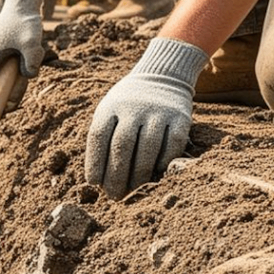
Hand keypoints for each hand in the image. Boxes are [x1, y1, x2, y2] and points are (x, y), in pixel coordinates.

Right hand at [0, 0, 45, 105]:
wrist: (23, 1)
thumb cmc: (26, 21)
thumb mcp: (32, 43)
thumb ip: (31, 62)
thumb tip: (28, 76)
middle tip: (5, 104)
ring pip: (0, 67)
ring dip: (10, 75)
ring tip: (21, 77)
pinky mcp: (2, 42)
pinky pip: (5, 59)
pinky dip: (12, 65)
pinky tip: (26, 60)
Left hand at [85, 37, 208, 197]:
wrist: (162, 77)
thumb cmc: (128, 106)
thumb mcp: (110, 111)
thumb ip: (104, 138)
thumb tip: (97, 179)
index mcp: (110, 107)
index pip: (98, 137)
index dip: (95, 162)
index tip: (93, 183)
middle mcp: (133, 108)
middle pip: (122, 146)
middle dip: (116, 175)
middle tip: (114, 195)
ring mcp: (159, 112)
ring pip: (147, 148)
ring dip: (138, 174)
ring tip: (133, 190)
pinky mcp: (180, 118)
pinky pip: (172, 144)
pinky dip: (163, 162)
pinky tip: (155, 175)